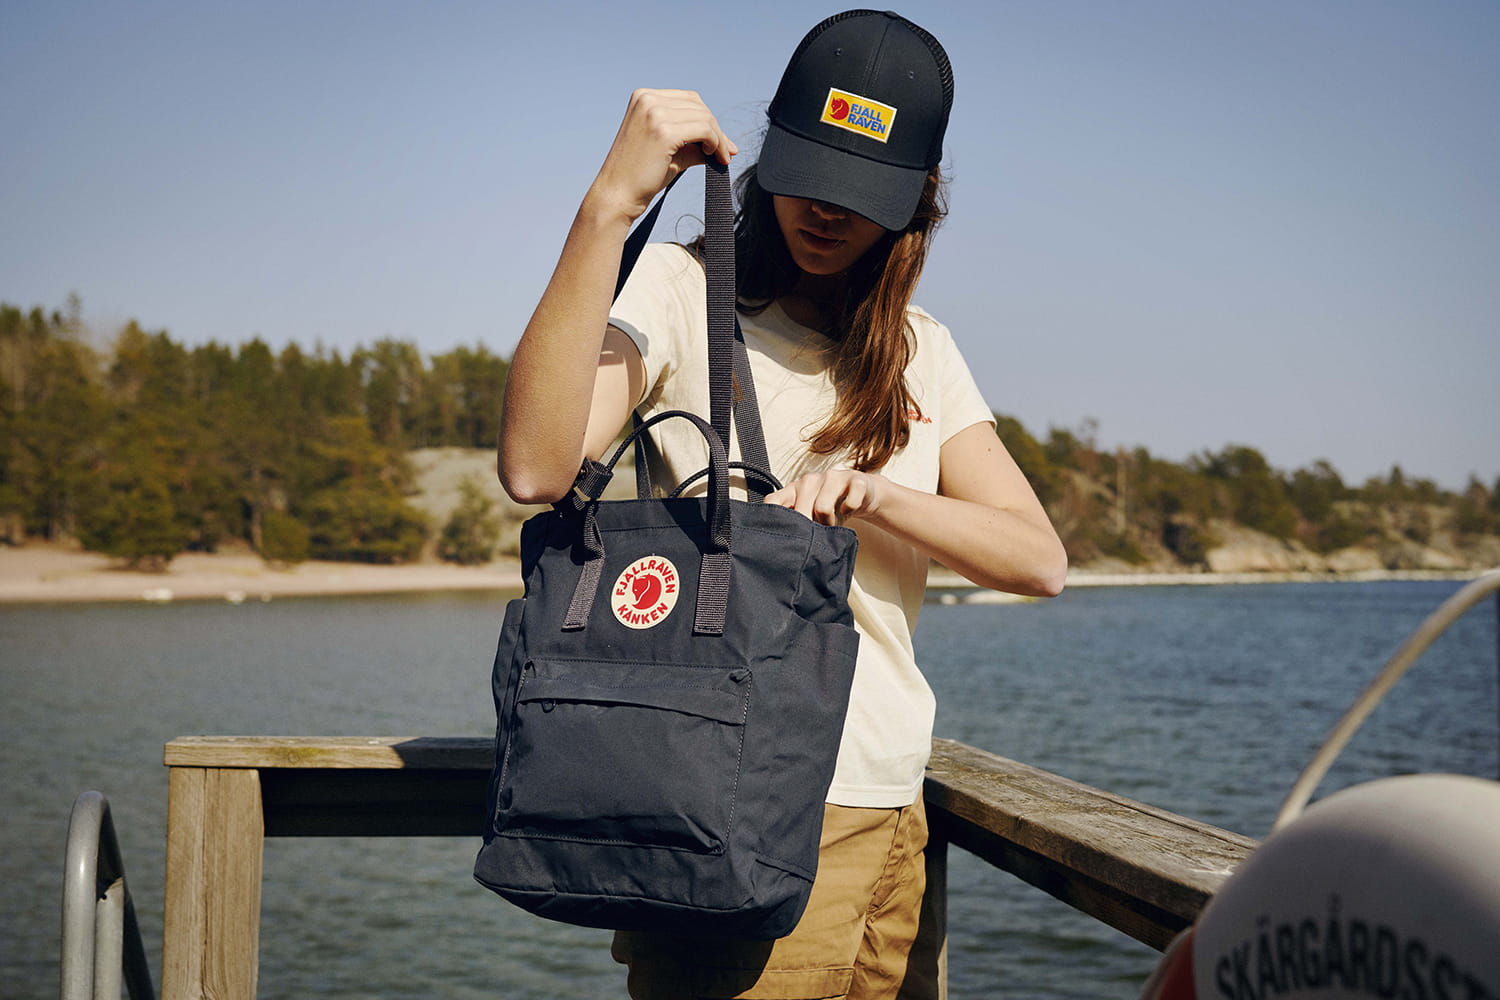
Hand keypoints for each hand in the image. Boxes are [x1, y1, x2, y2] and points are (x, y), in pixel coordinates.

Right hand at [589, 88, 738, 223]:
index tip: (719, 142)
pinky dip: (716, 143)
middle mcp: (647, 99)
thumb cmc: (640, 176)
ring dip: (718, 139)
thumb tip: (728, 146)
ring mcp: (654, 113)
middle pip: (699, 106)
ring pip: (704, 118)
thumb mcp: (669, 149)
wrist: (617, 195)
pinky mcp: (664, 131)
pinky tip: (714, 157)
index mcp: (644, 97)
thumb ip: (694, 141)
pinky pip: (704, 131)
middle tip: (725, 152)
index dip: (708, 120)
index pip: (688, 99)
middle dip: (716, 130)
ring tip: (719, 157)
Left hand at [764, 470, 887, 526]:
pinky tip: (847, 511)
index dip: (774, 519)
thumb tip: (783, 547)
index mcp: (794, 488)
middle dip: (807, 531)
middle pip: (800, 511)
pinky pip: (851, 502)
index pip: (773, 501)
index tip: (781, 536)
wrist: (863, 492)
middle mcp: (810, 480)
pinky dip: (849, 511)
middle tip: (816, 537)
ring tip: (831, 525)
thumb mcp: (811, 514)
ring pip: (822, 508)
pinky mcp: (856, 480)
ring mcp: (833, 477)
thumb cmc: (832, 507)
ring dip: (828, 524)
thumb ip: (797, 524)